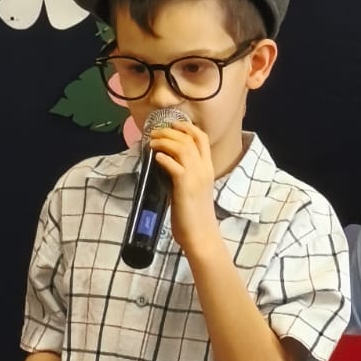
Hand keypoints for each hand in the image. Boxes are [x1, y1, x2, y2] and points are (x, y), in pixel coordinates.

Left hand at [147, 120, 218, 254]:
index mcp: (208, 169)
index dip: (187, 127)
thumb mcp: (193, 189)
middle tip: (155, 132)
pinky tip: (155, 157)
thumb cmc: (195, 216)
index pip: (202, 138)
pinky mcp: (185, 186)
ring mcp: (196, 177)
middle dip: (169, 131)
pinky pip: (173, 164)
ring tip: (152, 141)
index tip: (173, 124)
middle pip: (189, 139)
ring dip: (164, 141)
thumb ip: (185, 175)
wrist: (201, 235)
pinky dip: (163, 157)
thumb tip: (167, 162)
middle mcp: (204, 169)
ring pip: (181, 147)